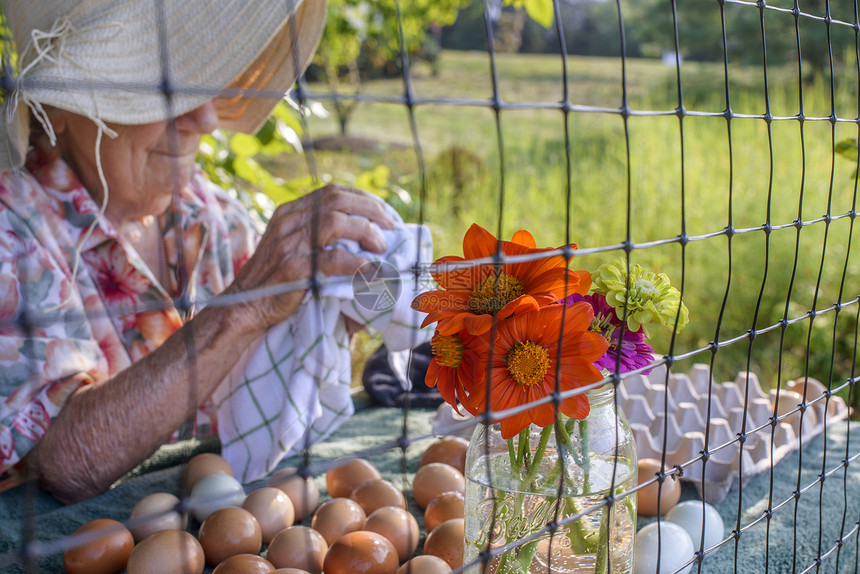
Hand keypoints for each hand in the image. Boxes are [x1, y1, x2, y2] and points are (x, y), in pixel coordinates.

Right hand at [227, 184, 394, 336]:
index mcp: (288, 213)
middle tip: (391, 226)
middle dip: (371, 210)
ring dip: (366, 231)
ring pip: (336, 222)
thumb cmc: (273, 280)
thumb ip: (314, 234)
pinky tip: (372, 270)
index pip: (331, 192)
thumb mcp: (289, 247)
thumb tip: (357, 233)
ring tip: (382, 247)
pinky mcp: (294, 268)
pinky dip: (358, 263)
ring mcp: (290, 244)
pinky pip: (334, 259)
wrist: (243, 306)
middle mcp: (288, 222)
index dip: (362, 198)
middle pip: (337, 200)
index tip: (382, 211)